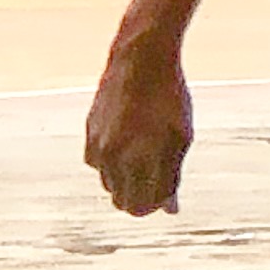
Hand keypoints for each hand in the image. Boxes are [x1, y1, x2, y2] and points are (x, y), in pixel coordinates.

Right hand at [85, 27, 192, 213]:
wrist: (141, 60)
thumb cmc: (169, 99)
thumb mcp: (181, 138)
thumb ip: (172, 177)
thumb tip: (170, 209)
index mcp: (142, 159)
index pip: (141, 207)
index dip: (156, 204)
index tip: (166, 192)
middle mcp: (115, 156)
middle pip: (122, 202)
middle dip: (140, 197)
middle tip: (157, 178)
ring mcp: (98, 144)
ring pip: (108, 184)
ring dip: (126, 179)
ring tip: (144, 154)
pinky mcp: (88, 132)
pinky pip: (97, 164)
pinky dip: (111, 162)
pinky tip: (127, 142)